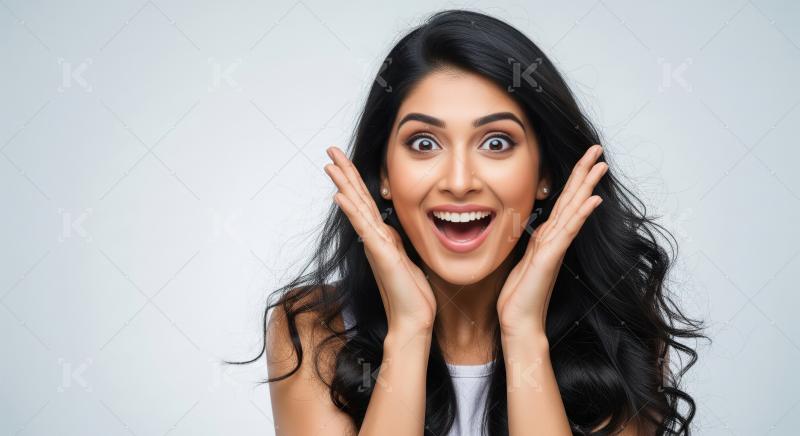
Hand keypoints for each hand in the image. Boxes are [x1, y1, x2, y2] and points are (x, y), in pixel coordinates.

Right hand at [324, 146, 435, 335]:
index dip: (355, 179)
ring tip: (329, 165)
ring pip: (356, 208)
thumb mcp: (409, 259)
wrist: (414, 319)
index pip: (366, 201)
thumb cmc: (413, 294)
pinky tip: (339, 195)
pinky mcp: (380, 254)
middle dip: (344, 172)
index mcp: (382, 237)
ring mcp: (375, 245)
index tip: (343, 160)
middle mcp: (374, 238)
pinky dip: (351, 210)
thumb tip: (396, 230)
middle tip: (329, 150)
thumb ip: (399, 243)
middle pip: (356, 198)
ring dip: (343, 184)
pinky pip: (364, 226)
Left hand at [496, 144, 607, 336]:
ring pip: (573, 210)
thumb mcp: (520, 260)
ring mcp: (554, 248)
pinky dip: (581, 214)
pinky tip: (593, 200)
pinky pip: (568, 231)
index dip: (573, 180)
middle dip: (584, 173)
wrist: (518, 323)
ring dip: (587, 186)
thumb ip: (529, 242)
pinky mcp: (551, 258)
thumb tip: (533, 226)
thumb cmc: (518, 297)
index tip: (583, 159)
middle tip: (598, 150)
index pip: (562, 202)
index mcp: (546, 238)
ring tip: (601, 165)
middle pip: (573, 199)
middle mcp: (553, 239)